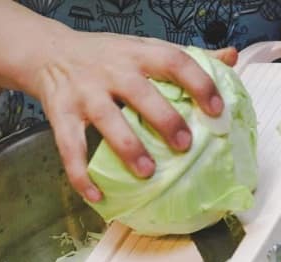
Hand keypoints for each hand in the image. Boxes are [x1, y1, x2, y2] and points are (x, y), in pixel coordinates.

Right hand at [24, 31, 237, 201]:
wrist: (49, 53)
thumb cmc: (107, 56)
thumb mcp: (144, 47)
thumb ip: (186, 56)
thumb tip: (231, 57)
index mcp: (139, 53)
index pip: (174, 60)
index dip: (198, 83)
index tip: (216, 109)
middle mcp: (112, 70)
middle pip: (140, 92)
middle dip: (164, 120)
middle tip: (185, 144)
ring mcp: (85, 93)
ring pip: (107, 120)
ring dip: (128, 148)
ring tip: (147, 172)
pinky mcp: (60, 115)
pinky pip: (70, 148)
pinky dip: (81, 175)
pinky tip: (97, 195)